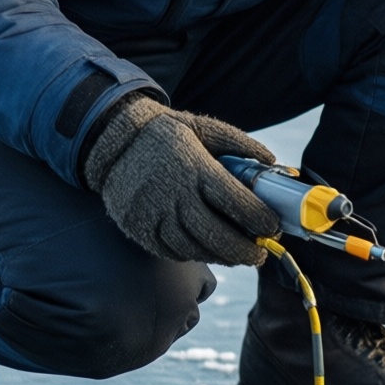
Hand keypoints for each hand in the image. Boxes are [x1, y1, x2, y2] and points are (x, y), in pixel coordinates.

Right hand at [82, 95, 279, 265]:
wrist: (112, 141)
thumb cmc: (165, 134)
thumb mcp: (203, 127)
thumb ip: (239, 143)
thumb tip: (272, 162)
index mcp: (194, 167)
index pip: (235, 201)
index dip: (259, 219)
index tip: (272, 226)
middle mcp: (173, 194)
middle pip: (217, 235)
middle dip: (245, 251)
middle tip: (260, 254)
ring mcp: (153, 215)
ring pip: (195, 249)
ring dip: (222, 257)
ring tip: (239, 256)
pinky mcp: (138, 229)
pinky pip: (172, 252)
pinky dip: (194, 255)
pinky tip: (208, 250)